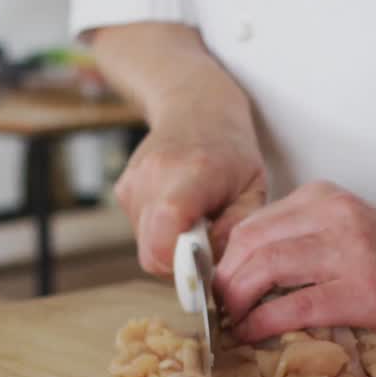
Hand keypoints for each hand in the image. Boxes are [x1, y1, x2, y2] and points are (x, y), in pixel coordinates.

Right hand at [116, 109, 265, 274]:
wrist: (195, 107)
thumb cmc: (231, 151)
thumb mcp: (252, 189)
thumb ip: (236, 230)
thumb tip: (217, 269)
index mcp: (192, 174)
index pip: (166, 238)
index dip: (185, 265)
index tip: (208, 264)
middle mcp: (155, 176)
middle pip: (152, 253)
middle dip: (180, 263)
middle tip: (206, 245)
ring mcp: (134, 183)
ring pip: (145, 246)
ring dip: (171, 246)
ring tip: (194, 219)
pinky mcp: (123, 191)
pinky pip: (140, 231)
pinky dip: (160, 232)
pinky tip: (179, 209)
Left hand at [214, 181, 375, 344]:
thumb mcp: (343, 230)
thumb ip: (299, 239)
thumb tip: (241, 273)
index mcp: (323, 199)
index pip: (252, 224)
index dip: (222, 260)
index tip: (212, 286)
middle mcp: (333, 217)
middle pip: (250, 244)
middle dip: (223, 282)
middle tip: (216, 309)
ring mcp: (348, 253)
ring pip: (266, 270)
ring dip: (237, 301)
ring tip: (230, 323)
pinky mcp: (361, 291)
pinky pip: (295, 305)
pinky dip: (264, 323)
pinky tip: (252, 335)